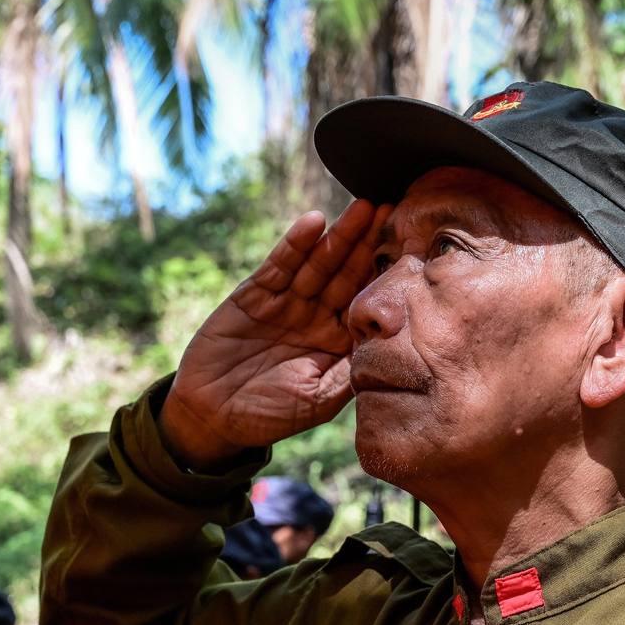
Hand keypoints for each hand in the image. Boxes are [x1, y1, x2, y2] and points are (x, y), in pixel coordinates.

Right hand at [160, 199, 391, 469]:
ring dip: (340, 235)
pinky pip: (280, 265)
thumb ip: (349, 373)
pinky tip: (314, 222)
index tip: (413, 250)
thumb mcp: (317, 400)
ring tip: (363, 208)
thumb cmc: (267, 416)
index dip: (387, 276)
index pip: (367, 303)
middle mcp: (316, 318)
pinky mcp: (255, 295)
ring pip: (318, 263)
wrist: (211, 415)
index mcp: (337, 343)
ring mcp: (286, 303)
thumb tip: (388, 348)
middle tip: (392, 209)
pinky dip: (296, 245)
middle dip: (368, 243)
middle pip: (347, 273)